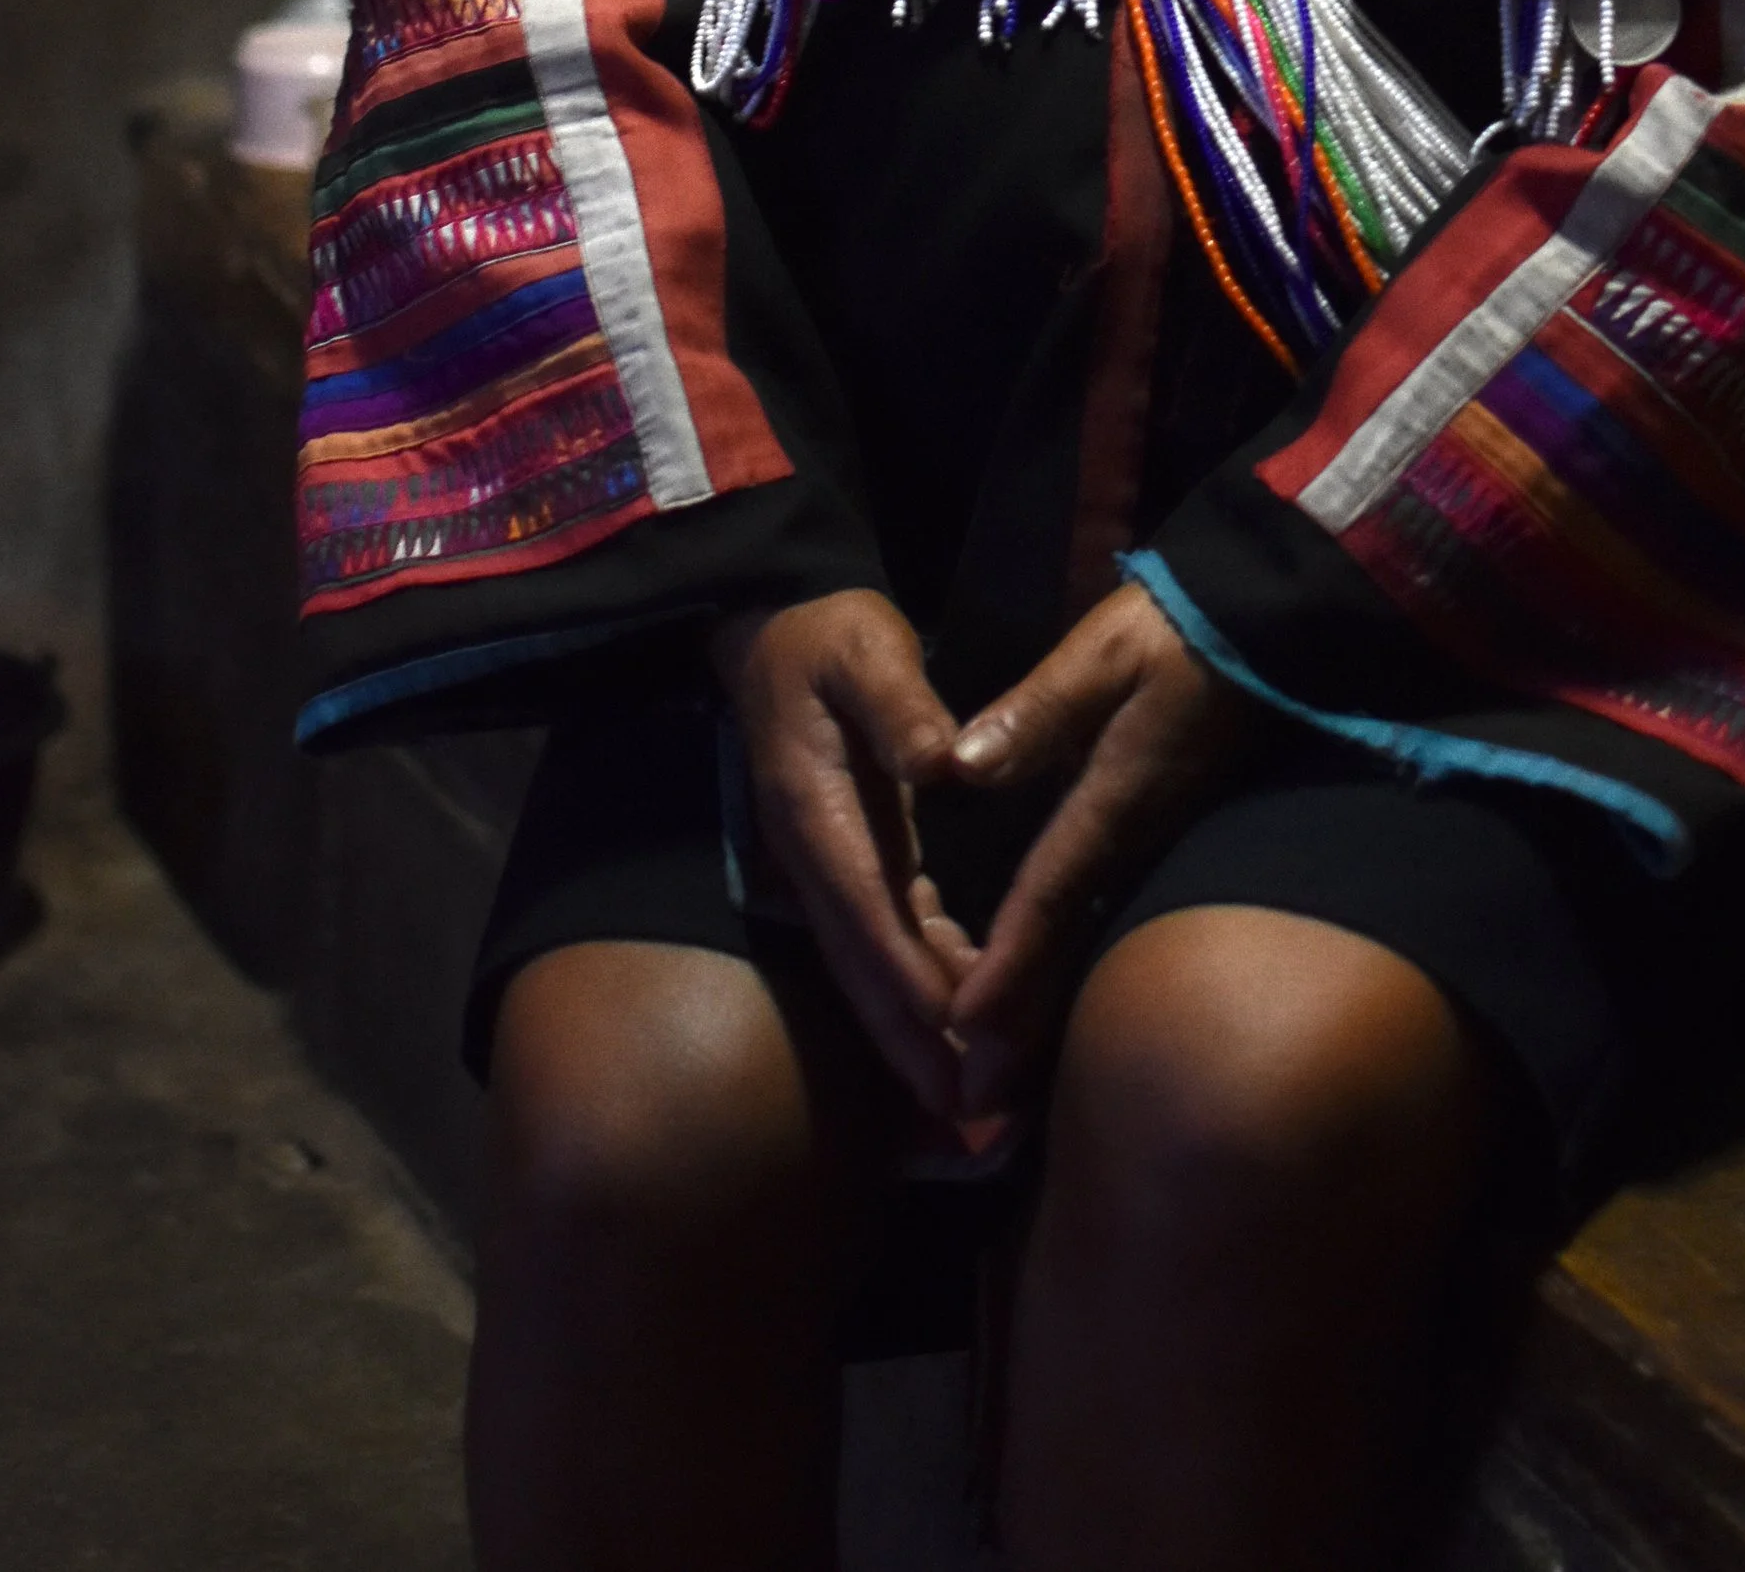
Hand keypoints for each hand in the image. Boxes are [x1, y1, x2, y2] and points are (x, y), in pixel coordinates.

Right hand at [711, 589, 977, 1115]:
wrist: (775, 627)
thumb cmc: (828, 634)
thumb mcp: (868, 648)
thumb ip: (902, 703)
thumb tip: (943, 761)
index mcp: (814, 812)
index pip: (865, 912)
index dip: (906, 979)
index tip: (952, 1038)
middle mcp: (810, 858)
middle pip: (861, 969)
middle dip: (908, 1046)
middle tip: (965, 1116)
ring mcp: (824, 868)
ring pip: (869, 971)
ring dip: (913, 1036)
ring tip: (969, 1102)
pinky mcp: (850, 862)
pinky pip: (884, 942)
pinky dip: (919, 990)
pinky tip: (964, 1020)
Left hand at [944, 579, 1257, 1113]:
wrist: (1272, 629)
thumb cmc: (1181, 632)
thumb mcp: (1104, 653)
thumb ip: (1038, 710)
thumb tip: (962, 764)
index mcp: (1113, 800)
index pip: (1048, 896)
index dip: (1008, 965)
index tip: (965, 1028)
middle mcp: (1135, 841)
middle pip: (1071, 950)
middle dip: (1023, 1029)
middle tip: (976, 1103)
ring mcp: (1158, 846)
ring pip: (1093, 950)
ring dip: (1048, 1020)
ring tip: (1005, 1089)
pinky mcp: (1170, 837)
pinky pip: (1112, 923)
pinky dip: (1076, 976)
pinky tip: (1055, 1014)